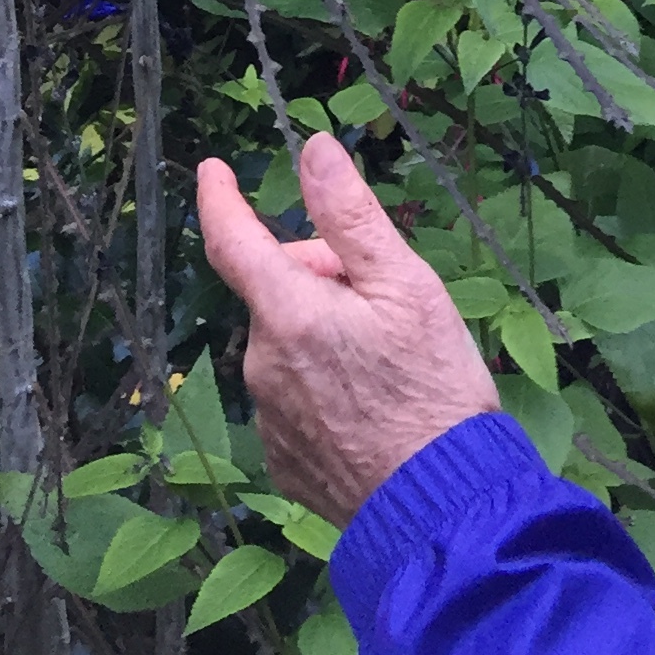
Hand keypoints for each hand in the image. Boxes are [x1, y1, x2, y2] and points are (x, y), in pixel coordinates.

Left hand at [196, 132, 499, 525]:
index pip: (232, 239)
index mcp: (287, 312)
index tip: (212, 170)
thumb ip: (351, 216)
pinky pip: (294, 400)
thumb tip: (312, 150)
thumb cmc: (433, 385)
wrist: (441, 504)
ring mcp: (270, 420)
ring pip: (288, 347)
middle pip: (278, 294)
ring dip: (322, 336)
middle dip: (320, 280)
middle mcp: (262, 365)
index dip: (220, 198)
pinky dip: (324, 388)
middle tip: (385, 302)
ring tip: (388, 364)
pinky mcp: (284, 462)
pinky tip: (372, 409)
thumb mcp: (406, 285)